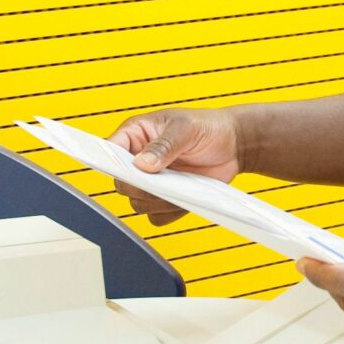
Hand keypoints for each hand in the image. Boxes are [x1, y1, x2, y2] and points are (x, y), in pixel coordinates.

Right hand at [105, 109, 243, 225]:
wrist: (233, 145)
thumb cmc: (208, 127)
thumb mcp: (185, 129)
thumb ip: (163, 145)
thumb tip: (142, 163)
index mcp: (135, 135)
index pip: (109, 151)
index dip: (112, 162)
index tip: (126, 171)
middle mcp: (139, 161)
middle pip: (122, 184)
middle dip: (141, 186)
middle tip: (161, 180)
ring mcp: (152, 182)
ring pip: (138, 203)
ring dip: (158, 200)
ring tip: (181, 185)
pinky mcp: (166, 200)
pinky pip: (157, 216)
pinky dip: (170, 212)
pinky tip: (186, 197)